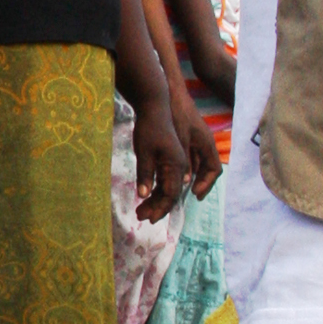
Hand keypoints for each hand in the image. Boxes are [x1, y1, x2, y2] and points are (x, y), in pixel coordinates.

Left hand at [132, 86, 187, 221]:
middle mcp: (182, 165)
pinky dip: (157, 189)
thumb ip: (146, 173)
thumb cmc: (150, 126)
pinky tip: (146, 195)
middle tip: (141, 217)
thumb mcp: (144, 150)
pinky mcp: (171, 158)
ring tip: (140, 210)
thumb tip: (143, 195)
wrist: (155, 105)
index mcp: (178, 164)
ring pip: (170, 187)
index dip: (161, 207)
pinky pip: (167, 179)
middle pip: (172, 193)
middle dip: (158, 207)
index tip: (150, 218)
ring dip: (157, 199)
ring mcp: (178, 162)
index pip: (172, 193)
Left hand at [180, 101, 222, 198]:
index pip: (214, 169)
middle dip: (200, 183)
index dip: (207, 183)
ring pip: (197, 163)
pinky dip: (184, 167)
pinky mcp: (186, 136)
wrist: (169, 91)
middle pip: (207, 168)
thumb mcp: (181, 139)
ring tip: (180, 190)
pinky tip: (172, 173)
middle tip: (190, 196)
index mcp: (207, 143)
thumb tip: (187, 181)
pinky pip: (190, 157)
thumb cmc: (176, 112)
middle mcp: (204, 143)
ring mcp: (196, 139)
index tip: (195, 194)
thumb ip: (185, 160)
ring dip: (191, 176)